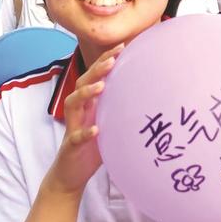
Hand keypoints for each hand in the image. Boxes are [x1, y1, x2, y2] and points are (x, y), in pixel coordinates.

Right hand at [45, 44, 123, 195]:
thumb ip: (121, 108)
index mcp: (89, 104)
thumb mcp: (109, 123)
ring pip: (73, 103)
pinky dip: (85, 133)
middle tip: (112, 59)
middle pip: (82, 83)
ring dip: (85, 93)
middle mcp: (79, 111)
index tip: (121, 47)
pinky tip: (95, 130)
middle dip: (97, 69)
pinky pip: (76, 137)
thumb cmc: (93, 146)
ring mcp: (73, 127)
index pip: (95, 76)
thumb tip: (149, 95)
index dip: (105, 61)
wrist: (71, 174)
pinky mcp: (71, 146)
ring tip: (100, 86)